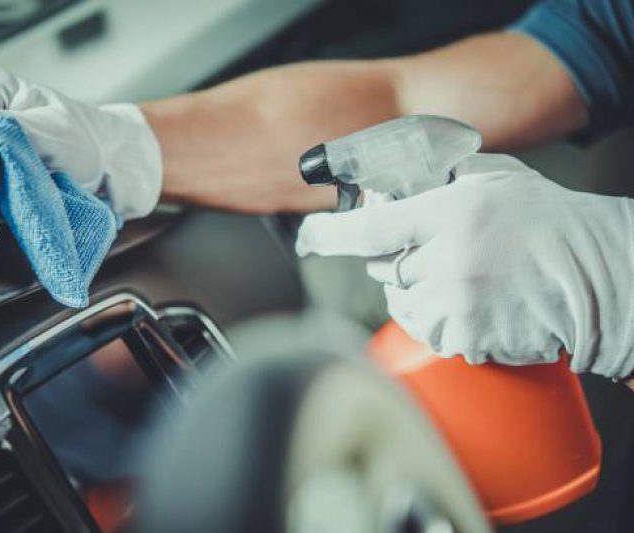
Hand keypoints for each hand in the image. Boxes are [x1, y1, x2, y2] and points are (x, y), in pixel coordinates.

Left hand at [296, 154, 633, 378]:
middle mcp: (448, 257)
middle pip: (386, 269)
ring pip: (403, 304)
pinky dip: (442, 322)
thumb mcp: (495, 178)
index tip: (308, 236)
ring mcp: (457, 301)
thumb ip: (443, 176)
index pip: (370, 228)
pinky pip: (429, 332)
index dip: (330, 234)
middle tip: (438, 253)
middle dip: (400, 262)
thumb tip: (394, 183)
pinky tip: (475, 303)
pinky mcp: (467, 336)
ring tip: (464, 279)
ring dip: (419, 295)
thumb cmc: (546, 221)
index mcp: (450, 212)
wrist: (597, 274)